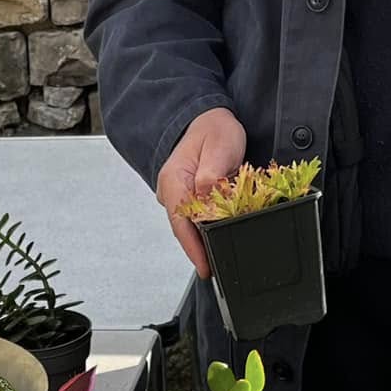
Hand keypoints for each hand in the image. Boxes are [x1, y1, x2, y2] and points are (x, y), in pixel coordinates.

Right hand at [156, 108, 245, 278]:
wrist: (209, 120)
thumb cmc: (215, 130)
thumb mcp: (220, 147)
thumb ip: (211, 174)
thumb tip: (205, 197)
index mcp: (174, 180)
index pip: (181, 222)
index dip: (194, 248)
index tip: (205, 267)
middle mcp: (170, 191)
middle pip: (183, 230)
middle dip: (199, 251)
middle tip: (217, 270)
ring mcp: (176, 196)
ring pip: (188, 227)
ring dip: (203, 243)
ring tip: (218, 260)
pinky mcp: (185, 198)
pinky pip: (193, 220)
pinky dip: (204, 232)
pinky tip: (215, 241)